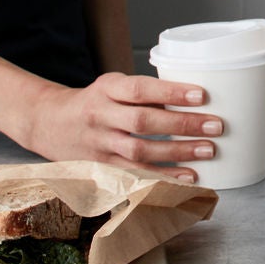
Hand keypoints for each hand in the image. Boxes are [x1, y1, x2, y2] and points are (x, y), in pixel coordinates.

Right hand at [18, 72, 222, 181]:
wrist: (48, 122)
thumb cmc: (94, 102)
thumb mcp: (112, 86)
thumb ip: (144, 93)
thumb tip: (194, 102)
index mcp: (106, 89)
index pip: (140, 88)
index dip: (170, 92)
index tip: (201, 95)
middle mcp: (100, 115)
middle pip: (143, 122)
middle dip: (183, 125)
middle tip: (215, 126)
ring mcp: (100, 144)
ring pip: (140, 151)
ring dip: (178, 153)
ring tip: (208, 151)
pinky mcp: (102, 166)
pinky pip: (135, 173)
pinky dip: (164, 176)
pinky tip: (188, 177)